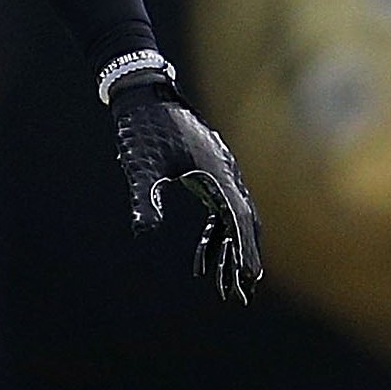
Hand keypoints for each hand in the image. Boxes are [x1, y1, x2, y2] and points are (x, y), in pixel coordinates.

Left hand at [112, 81, 261, 303]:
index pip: (237, 218)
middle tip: (241, 293)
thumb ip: (144, 197)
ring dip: (232, 251)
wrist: (145, 96)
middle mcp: (226, 173)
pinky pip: (220, 211)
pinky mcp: (209, 174)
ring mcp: (220, 173)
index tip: (249, 277)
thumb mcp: (141, 166)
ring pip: (234, 218)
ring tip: (227, 286)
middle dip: (243, 258)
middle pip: (243, 222)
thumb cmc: (143, 129)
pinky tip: (206, 260)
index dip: (244, 250)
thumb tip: (144, 231)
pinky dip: (217, 236)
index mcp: (216, 172)